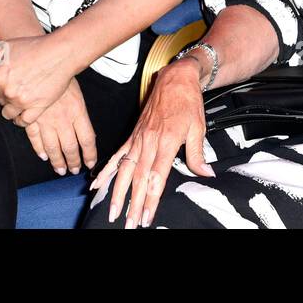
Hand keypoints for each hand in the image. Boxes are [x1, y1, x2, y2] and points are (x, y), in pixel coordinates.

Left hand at [0, 32, 76, 126]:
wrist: (60, 53)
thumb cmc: (36, 47)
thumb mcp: (8, 46)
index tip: (1, 87)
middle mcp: (8, 91)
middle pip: (0, 101)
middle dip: (5, 96)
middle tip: (15, 90)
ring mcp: (23, 101)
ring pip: (9, 114)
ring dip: (12, 109)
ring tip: (18, 103)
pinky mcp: (38, 107)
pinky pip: (25, 121)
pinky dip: (22, 120)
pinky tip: (24, 115)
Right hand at [24, 81, 96, 175]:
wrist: (43, 63)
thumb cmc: (63, 77)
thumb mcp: (78, 94)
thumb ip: (80, 114)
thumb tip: (85, 132)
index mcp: (78, 112)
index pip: (87, 139)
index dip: (89, 154)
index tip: (89, 163)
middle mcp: (63, 120)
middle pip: (70, 146)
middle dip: (73, 161)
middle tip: (74, 170)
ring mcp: (46, 120)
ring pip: (53, 147)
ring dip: (57, 161)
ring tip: (61, 169)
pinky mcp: (31, 119)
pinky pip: (36, 138)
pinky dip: (39, 149)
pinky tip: (43, 156)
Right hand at [92, 56, 211, 228]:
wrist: (175, 77)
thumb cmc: (188, 101)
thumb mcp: (199, 127)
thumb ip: (198, 153)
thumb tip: (206, 174)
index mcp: (167, 142)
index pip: (156, 177)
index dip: (151, 199)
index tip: (147, 217)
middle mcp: (149, 142)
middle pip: (138, 179)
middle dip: (133, 204)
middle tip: (129, 224)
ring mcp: (138, 139)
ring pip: (125, 171)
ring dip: (117, 193)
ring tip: (112, 212)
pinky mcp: (133, 135)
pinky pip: (117, 156)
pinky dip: (106, 171)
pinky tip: (96, 184)